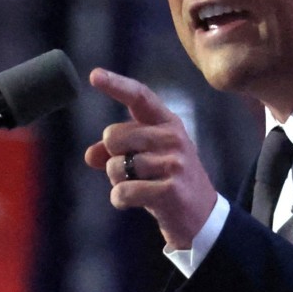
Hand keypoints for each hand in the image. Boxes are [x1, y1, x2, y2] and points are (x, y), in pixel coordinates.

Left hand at [84, 67, 217, 248]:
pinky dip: (120, 200)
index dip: (116, 84)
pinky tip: (137, 203)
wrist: (201, 216)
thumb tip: (91, 155)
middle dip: (112, 157)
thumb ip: (117, 151)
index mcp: (168, 123)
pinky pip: (122, 191)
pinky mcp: (170, 190)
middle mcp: (173, 137)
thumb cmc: (168, 181)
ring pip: (115, 167)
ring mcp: (174, 162)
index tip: (94, 75)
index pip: (140, 97)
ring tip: (141, 187)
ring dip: (118, 182)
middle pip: (114, 136)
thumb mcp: (146, 159)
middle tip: (133, 171)